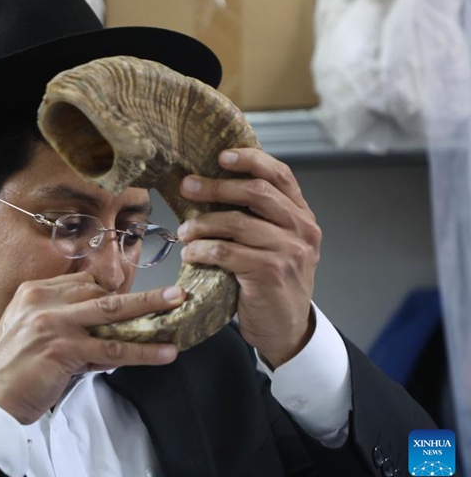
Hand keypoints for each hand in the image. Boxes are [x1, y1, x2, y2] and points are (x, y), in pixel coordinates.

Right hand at [0, 272, 183, 423]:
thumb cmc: (9, 370)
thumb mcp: (29, 331)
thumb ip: (63, 322)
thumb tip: (104, 331)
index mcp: (33, 292)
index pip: (82, 283)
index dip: (112, 292)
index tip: (135, 299)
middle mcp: (43, 301)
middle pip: (102, 292)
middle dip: (141, 295)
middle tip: (173, 294)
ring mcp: (54, 323)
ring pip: (112, 313)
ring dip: (150, 311)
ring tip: (177, 310)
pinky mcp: (65, 349)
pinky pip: (113, 349)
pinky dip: (142, 350)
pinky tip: (162, 352)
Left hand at [177, 149, 320, 368]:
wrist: (286, 329)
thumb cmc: (271, 283)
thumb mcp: (275, 245)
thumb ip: (258, 217)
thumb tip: (212, 186)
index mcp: (302, 216)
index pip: (280, 174)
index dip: (250, 159)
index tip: (220, 156)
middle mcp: (302, 229)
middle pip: (255, 192)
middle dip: (215, 186)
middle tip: (187, 187)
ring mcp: (288, 251)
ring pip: (235, 222)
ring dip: (201, 224)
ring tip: (184, 232)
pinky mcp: (270, 272)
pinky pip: (225, 251)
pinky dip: (201, 250)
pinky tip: (190, 254)